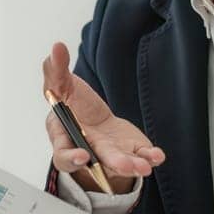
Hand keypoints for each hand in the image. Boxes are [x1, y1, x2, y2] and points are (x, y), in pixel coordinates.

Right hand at [43, 42, 164, 193]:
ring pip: (120, 163)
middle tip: (123, 165)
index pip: (63, 154)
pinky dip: (149, 157)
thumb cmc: (72, 104)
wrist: (92, 118)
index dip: (71, 157)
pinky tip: (157, 155)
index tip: (83, 155)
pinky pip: (139, 156)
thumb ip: (55, 69)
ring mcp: (110, 153)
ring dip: (133, 165)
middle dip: (112, 164)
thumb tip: (57, 47)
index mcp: (65, 137)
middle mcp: (88, 151)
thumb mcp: (60, 84)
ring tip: (144, 166)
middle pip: (97, 162)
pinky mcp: (129, 150)